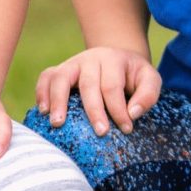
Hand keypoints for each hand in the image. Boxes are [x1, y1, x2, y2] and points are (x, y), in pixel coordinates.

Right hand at [34, 47, 160, 137]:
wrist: (116, 60)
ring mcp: (72, 63)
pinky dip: (42, 93)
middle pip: (88, 84)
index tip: (127, 129)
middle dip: (94, 110)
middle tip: (101, 132)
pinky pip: (46, 77)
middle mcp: (90, 58)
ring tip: (58, 123)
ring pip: (61, 77)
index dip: (119, 109)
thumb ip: (148, 94)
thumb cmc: (133, 76)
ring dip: (58, 100)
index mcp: (113, 59)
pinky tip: (44, 111)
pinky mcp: (59, 70)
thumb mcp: (149, 79)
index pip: (113, 86)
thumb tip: (133, 113)